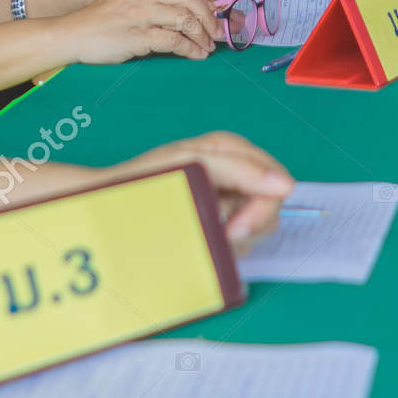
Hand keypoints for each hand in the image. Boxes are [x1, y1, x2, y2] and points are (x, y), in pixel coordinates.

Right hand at [51, 0, 217, 62]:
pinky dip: (190, 49)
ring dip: (203, 35)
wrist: (70, 33)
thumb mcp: (125, 2)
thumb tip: (180, 15)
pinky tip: (196, 55)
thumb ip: (149, 3)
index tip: (216, 13)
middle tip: (218, 33)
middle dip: (209, 18)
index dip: (204, 1)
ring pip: (185, 20)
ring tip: (209, 47)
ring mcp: (140, 15)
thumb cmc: (98, 22)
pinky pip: (174, 41)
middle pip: (189, 0)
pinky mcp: (137, 36)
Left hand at [119, 131, 293, 248]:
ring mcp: (226, 202)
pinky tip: (198, 239)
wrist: (111, 209)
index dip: (263, 206)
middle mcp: (234, 175)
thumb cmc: (147, 179)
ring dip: (229, 236)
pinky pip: (236, 244)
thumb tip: (286, 185)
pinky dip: (219, 246)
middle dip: (246, 224)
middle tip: (216, 230)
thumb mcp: (194, 164)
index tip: (235, 226)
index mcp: (231, 151)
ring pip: (255, 230)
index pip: (277, 180)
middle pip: (271, 208)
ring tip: (199, 229)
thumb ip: (241, 169)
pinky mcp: (216, 226)